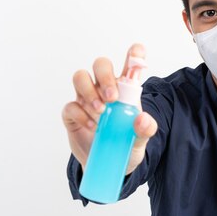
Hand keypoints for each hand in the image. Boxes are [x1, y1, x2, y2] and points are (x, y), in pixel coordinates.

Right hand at [61, 43, 157, 174]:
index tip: (138, 51)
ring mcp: (86, 99)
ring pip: (80, 77)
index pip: (129, 65)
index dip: (134, 55)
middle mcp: (104, 89)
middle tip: (112, 97)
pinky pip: (71, 105)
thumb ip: (145, 130)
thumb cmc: (124, 145)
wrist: (107, 164)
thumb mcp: (139, 141)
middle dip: (105, 77)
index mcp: (124, 90)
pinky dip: (81, 114)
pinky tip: (92, 126)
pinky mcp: (72, 114)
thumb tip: (142, 118)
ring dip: (90, 92)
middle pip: (100, 64)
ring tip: (101, 111)